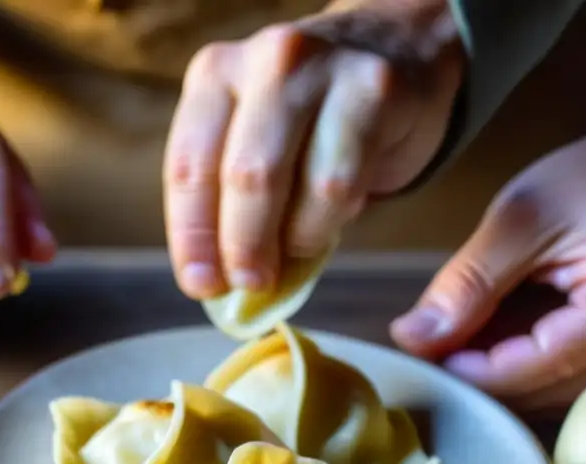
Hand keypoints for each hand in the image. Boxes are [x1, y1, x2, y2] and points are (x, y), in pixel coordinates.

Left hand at [164, 1, 463, 297]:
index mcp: (214, 76)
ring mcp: (321, 70)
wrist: (398, 54)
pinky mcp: (374, 89)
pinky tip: (333, 221)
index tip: (201, 285)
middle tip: (252, 284)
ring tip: (296, 254)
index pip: (188, 167)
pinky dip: (330, 220)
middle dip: (242, 245)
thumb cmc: (314, 121)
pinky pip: (342, 182)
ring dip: (293, 239)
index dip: (193, 236)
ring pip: (296, 182)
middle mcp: (263, 62)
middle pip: (241, 176)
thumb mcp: (256, 143)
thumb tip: (221, 287)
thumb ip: (231, 203)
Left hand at [390, 132, 585, 412]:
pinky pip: (561, 384)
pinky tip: (480, 347)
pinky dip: (515, 371)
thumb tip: (412, 339)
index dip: (481, 371)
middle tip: (420, 356)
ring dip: (494, 379)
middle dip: (480, 379)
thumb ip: (468, 281)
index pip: (550, 358)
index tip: (424, 359)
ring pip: (552, 395)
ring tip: (446, 345)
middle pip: (551, 388)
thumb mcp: (519, 215)